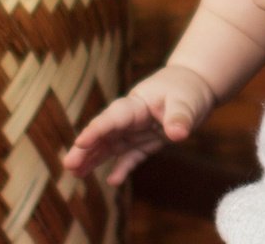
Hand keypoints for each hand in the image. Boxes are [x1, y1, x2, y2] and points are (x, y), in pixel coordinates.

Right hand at [62, 65, 216, 184]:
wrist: (196, 84)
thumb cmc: (188, 88)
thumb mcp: (186, 101)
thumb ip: (179, 117)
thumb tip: (177, 134)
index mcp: (137, 104)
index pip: (113, 118)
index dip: (97, 130)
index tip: (81, 142)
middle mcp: (132, 118)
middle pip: (105, 134)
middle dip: (86, 148)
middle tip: (68, 164)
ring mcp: (137, 130)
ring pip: (111, 146)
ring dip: (94, 159)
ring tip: (75, 174)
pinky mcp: (146, 141)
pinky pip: (131, 157)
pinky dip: (122, 168)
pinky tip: (112, 181)